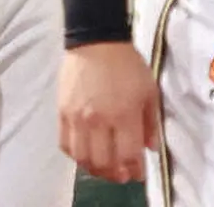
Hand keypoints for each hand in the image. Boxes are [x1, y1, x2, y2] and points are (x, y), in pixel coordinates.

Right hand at [58, 41, 159, 183]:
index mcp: (123, 115)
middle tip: (122, 173)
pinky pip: (65, 144)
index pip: (128, 156)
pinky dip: (75, 155)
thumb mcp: (149, 90)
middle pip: (104, 162)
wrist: (95, 40)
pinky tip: (84, 153)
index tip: (139, 173)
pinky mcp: (62, 111)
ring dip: (94, 169)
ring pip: (82, 158)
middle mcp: (98, 121)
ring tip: (103, 166)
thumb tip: (149, 148)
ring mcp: (77, 117)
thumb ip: (151, 122)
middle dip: (116, 174)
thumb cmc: (126, 64)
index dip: (135, 170)